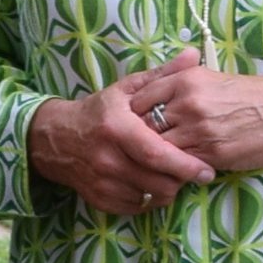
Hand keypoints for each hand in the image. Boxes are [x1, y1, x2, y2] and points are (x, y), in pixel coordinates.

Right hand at [25, 77, 216, 217]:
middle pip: (157, 182)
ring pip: (150, 197)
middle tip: (194, 172)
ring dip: (168, 190)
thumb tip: (193, 55)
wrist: (55, 138)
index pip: (156, 154)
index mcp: (116, 128)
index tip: (207, 170)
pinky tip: (151, 184)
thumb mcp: (125, 89)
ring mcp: (102, 182)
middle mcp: (107, 159)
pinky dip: (149, 199)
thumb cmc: (98, 111)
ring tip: (172, 175)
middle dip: (181, 180)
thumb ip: (162, 75)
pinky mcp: (100, 200)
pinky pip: (136, 207)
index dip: (185, 165)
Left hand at [120, 50, 262, 178]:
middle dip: (132, 140)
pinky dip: (169, 172)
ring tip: (139, 168)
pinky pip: (178, 166)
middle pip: (142, 125)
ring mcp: (198, 129)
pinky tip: (166, 176)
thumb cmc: (253, 94)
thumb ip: (181, 85)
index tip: (123, 127)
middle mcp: (187, 102)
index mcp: (186, 79)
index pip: (139, 98)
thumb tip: (153, 100)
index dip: (128, 115)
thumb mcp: (213, 79)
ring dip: (148, 161)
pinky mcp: (210, 153)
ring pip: (157, 149)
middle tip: (122, 151)